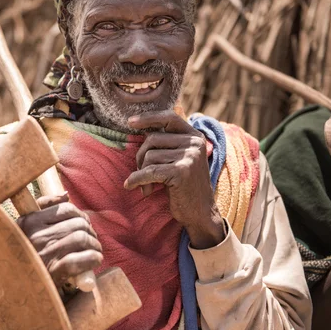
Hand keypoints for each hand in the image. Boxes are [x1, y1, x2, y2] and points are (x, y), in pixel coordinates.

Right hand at [16, 194, 102, 286]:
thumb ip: (43, 206)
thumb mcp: (25, 227)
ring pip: (82, 238)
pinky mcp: (54, 272)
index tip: (84, 225)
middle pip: (78, 223)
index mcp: (29, 222)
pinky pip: (81, 259)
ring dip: (95, 244)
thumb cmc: (26, 253)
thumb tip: (66, 195)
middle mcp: (36, 236)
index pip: (66, 209)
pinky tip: (95, 260)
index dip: (81, 216)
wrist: (16, 287)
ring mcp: (45, 254)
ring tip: (95, 250)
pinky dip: (94, 258)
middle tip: (92, 240)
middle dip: (90, 231)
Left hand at [124, 110, 224, 248]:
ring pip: (149, 156)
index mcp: (195, 136)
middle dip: (141, 156)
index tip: (130, 122)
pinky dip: (136, 179)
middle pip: (152, 138)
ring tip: (146, 186)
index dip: (148, 118)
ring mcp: (190, 156)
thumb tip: (142, 129)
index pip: (169, 117)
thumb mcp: (181, 159)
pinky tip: (131, 186)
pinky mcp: (181, 171)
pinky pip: (148, 171)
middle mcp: (195, 143)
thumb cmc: (184, 186)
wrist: (200, 212)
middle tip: (141, 172)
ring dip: (141, 172)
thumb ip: (169, 144)